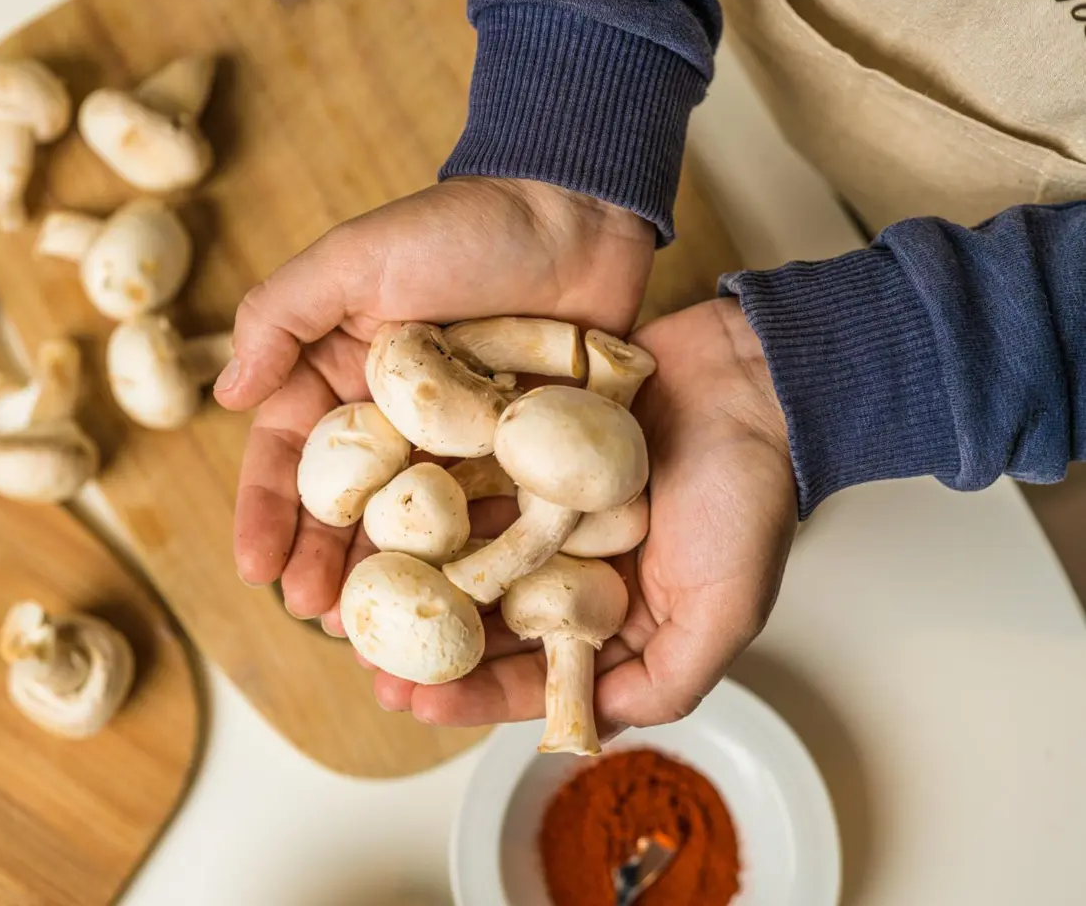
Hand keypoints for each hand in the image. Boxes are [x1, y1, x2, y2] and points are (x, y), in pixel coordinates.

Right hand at [216, 177, 653, 617]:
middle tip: (319, 616)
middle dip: (327, 564)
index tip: (254, 567)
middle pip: (350, 510)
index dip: (268, 513)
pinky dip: (477, 565)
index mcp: (342, 379)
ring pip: (417, 529)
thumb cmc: (460, 227)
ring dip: (395, 583)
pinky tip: (466, 609)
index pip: (291, 457)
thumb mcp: (354, 259)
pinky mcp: (522, 458)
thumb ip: (280, 315)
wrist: (575, 213)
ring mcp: (460, 448)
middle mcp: (395, 423)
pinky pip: (494, 520)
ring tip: (381, 633)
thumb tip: (223, 393)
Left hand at [370, 298, 797, 731]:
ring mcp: (546, 506)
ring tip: (355, 592)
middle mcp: (572, 564)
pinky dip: (431, 495)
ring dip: (416, 573)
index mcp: (615, 613)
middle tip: (366, 661)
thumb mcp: (725, 610)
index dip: (476, 694)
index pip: (534, 670)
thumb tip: (587, 731)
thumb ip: (665, 682)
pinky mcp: (530, 448)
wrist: (752, 376)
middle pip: (487, 616)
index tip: (417, 704)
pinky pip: (471, 476)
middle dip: (428, 644)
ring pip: (468, 549)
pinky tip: (380, 512)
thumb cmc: (750, 493)